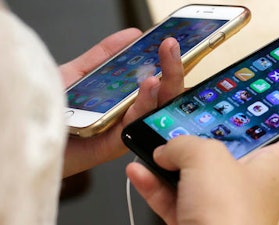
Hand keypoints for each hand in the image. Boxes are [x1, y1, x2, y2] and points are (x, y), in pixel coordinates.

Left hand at [60, 29, 183, 176]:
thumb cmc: (53, 109)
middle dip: (172, 67)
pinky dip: (145, 102)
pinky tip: (149, 84)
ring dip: (166, 82)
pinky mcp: (115, 143)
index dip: (166, 61)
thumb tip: (131, 35)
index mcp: (125, 99)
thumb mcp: (79, 73)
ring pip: (156, 108)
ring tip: (166, 58)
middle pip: (162, 93)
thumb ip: (104, 55)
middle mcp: (128, 114)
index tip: (171, 42)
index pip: (156, 79)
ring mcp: (124, 129)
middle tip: (171, 45)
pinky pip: (136, 122)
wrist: (33, 133)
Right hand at [126, 106, 278, 224]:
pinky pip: (174, 195)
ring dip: (174, 158)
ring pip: (198, 173)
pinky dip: (155, 183)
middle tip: (216, 114)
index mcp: (272, 164)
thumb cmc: (228, 213)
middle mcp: (248, 182)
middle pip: (241, 149)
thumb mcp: (208, 158)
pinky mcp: (196, 220)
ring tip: (157, 141)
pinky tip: (138, 170)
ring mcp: (220, 203)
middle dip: (225, 132)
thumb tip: (166, 151)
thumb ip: (186, 144)